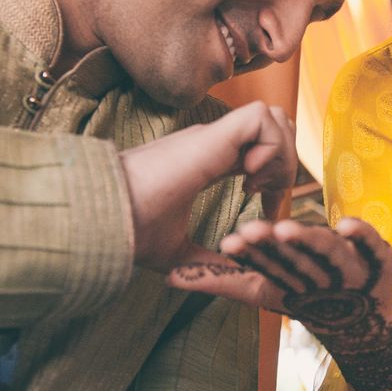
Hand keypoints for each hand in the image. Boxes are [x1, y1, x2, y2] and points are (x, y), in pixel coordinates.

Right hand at [119, 100, 295, 271]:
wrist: (107, 219)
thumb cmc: (132, 231)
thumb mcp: (177, 252)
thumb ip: (205, 260)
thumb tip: (226, 274)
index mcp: (208, 161)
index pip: (257, 152)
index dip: (275, 175)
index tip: (267, 210)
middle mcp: (214, 143)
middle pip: (272, 126)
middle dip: (284, 157)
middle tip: (268, 194)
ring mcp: (214, 135)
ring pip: (271, 116)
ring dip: (279, 150)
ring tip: (258, 185)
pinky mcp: (212, 135)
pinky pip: (261, 118)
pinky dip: (269, 145)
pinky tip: (250, 178)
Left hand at [168, 218, 391, 390]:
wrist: (359, 322)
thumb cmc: (305, 297)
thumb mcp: (262, 290)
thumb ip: (221, 282)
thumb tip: (168, 276)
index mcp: (288, 251)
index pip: (267, 249)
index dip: (250, 247)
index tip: (230, 241)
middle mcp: (316, 247)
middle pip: (294, 243)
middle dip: (275, 241)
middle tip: (251, 230)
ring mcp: (348, 253)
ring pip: (326, 244)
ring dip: (309, 237)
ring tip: (287, 229)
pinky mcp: (378, 257)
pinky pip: (372, 245)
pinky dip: (362, 235)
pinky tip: (346, 226)